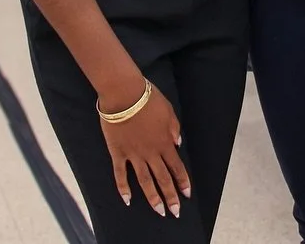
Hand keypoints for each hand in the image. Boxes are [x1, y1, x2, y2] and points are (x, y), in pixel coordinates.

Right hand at [99, 84, 191, 217]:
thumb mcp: (169, 110)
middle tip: (175, 212)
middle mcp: (151, 152)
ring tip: (158, 211)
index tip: (187, 194)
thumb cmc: (147, 98)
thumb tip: (178, 143)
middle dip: (170, 196)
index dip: (183, 181)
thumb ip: (174, 128)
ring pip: (145, 181)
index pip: (177, 167)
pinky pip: (120, 174)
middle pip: (163, 179)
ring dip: (152, 198)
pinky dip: (123, 188)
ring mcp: (134, 154)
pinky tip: (127, 200)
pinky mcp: (118, 152)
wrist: (123, 94)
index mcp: (165, 142)